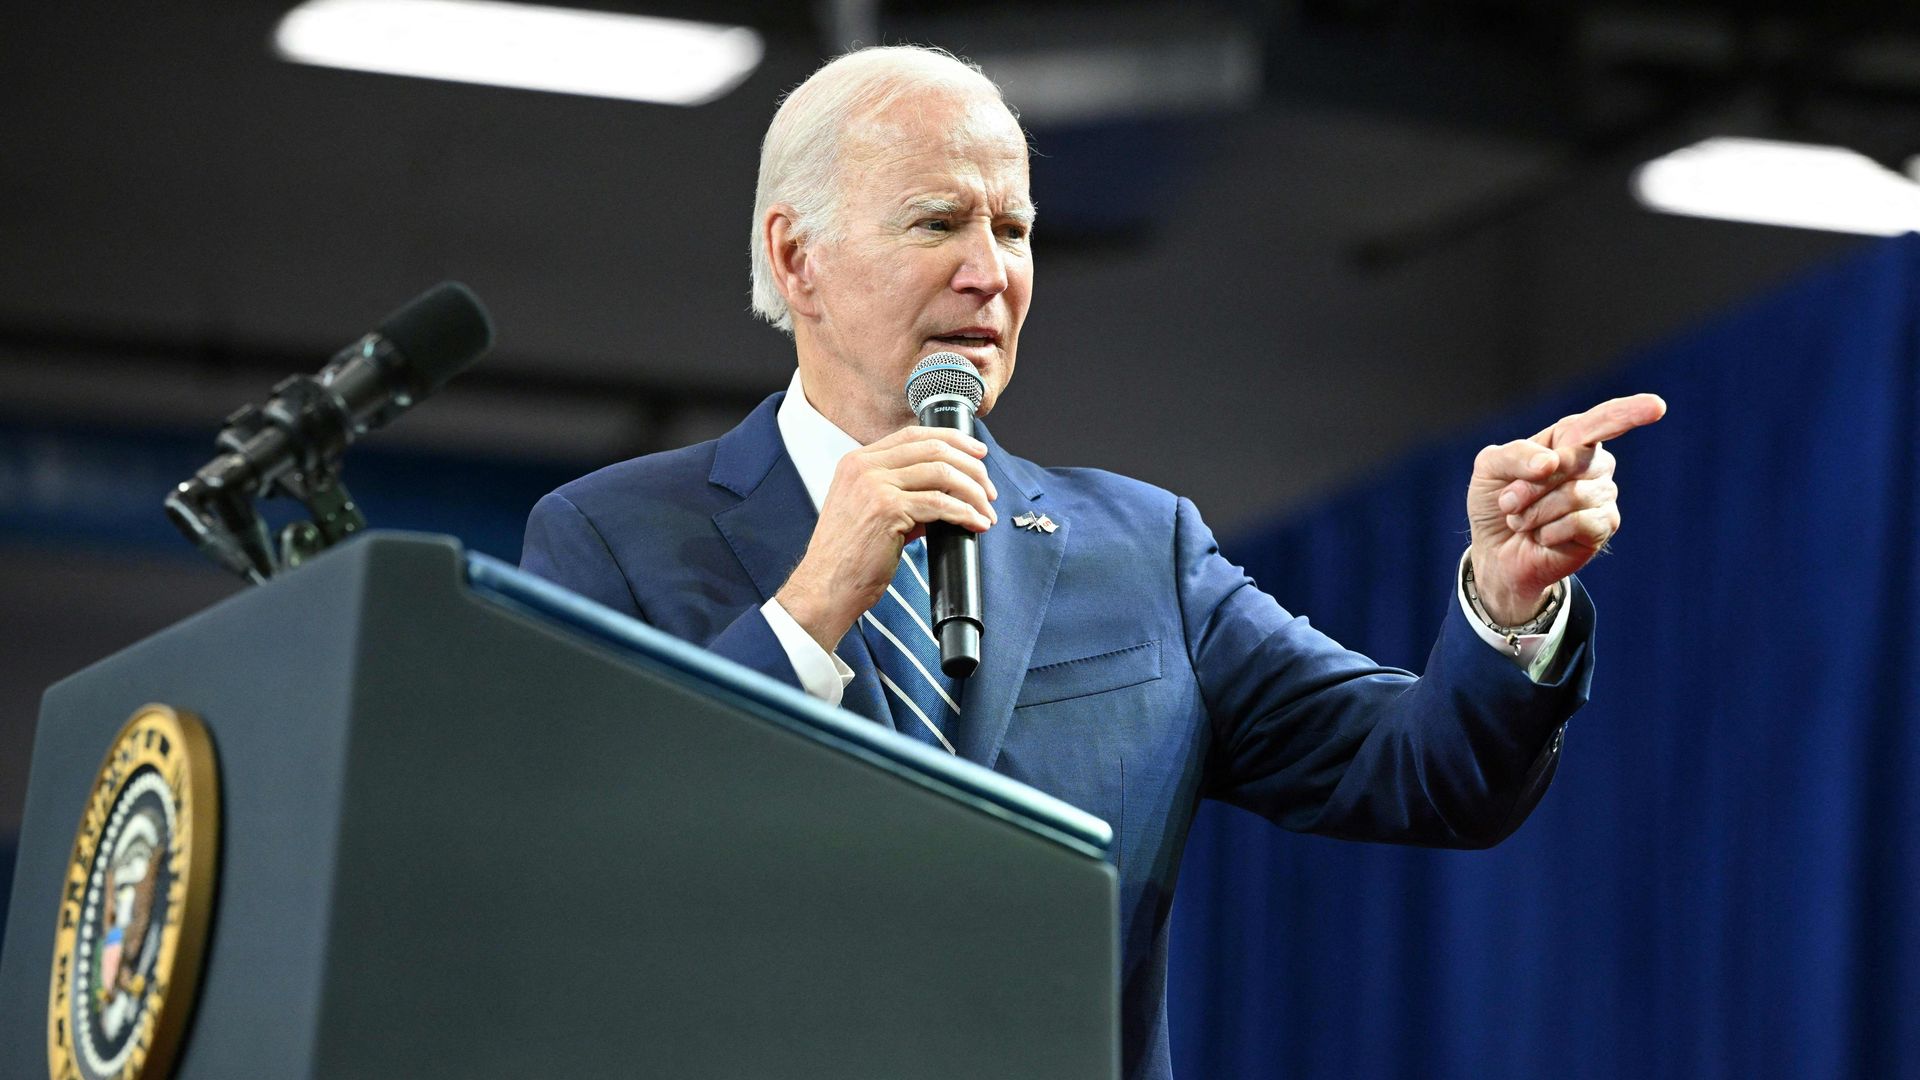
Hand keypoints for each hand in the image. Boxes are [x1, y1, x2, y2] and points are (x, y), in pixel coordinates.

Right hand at [777, 426, 998, 650]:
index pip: (913, 435)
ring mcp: (874, 485)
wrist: (825, 587)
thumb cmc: (846, 558)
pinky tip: (976, 523)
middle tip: (989, 489)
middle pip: (933, 448)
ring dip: (973, 492)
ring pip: (941, 472)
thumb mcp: (870, 513)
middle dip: (971, 467)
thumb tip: (944, 496)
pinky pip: (940, 503)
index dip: (952, 440)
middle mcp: (863, 466)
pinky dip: (965, 513)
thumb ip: (903, 497)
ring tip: (986, 510)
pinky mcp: (887, 509)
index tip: (977, 454)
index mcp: (857, 462)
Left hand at [1466, 394, 1666, 623]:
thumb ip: (1514, 455)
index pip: (1601, 421)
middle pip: (1573, 461)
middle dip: (1530, 485)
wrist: (1496, 552)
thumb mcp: (1489, 468)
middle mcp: (1593, 463)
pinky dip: (1548, 532)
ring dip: (1533, 512)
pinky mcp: (1604, 526)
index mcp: (1569, 438)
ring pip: (1573, 494)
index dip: (1628, 412)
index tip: (1656, 407)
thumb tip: (1552, 462)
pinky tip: (1542, 537)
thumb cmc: (1496, 502)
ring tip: (1523, 521)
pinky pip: (1579, 522)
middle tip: (1508, 502)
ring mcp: (1603, 494)